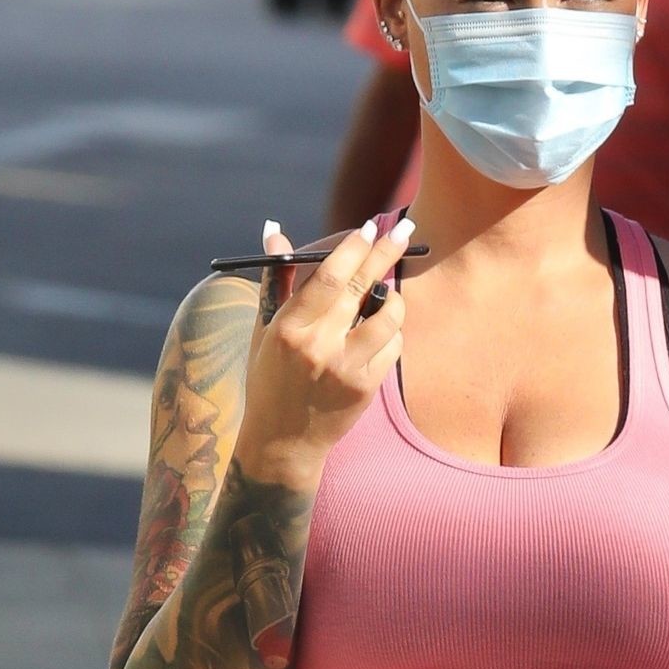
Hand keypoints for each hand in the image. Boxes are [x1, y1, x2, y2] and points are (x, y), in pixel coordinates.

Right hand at [234, 215, 412, 484]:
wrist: (282, 441)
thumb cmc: (270, 378)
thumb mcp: (264, 330)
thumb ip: (276, 280)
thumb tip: (275, 230)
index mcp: (288, 328)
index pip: (328, 277)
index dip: (354, 248)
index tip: (371, 227)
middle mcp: (318, 346)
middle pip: (362, 287)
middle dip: (386, 253)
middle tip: (405, 229)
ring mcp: (345, 368)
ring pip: (388, 317)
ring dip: (394, 298)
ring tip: (388, 292)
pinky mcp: (365, 387)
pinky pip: (393, 346)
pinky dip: (392, 332)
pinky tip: (381, 332)